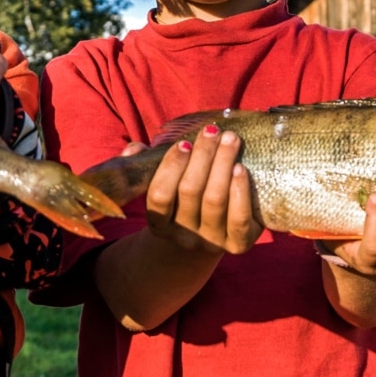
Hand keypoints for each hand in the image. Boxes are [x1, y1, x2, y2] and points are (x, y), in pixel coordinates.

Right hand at [142, 125, 260, 256]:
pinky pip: (239, 219)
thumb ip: (144, 164)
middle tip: (213, 132)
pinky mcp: (238, 244)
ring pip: (214, 200)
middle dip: (202, 155)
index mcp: (159, 223)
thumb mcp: (162, 184)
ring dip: (223, 164)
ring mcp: (211, 242)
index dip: (171, 167)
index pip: (159, 196)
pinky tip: (240, 169)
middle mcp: (183, 236)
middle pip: (190, 191)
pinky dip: (240, 191)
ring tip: (230, 140)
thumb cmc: (183, 199)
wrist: (209, 237)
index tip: (184, 143)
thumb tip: (135, 149)